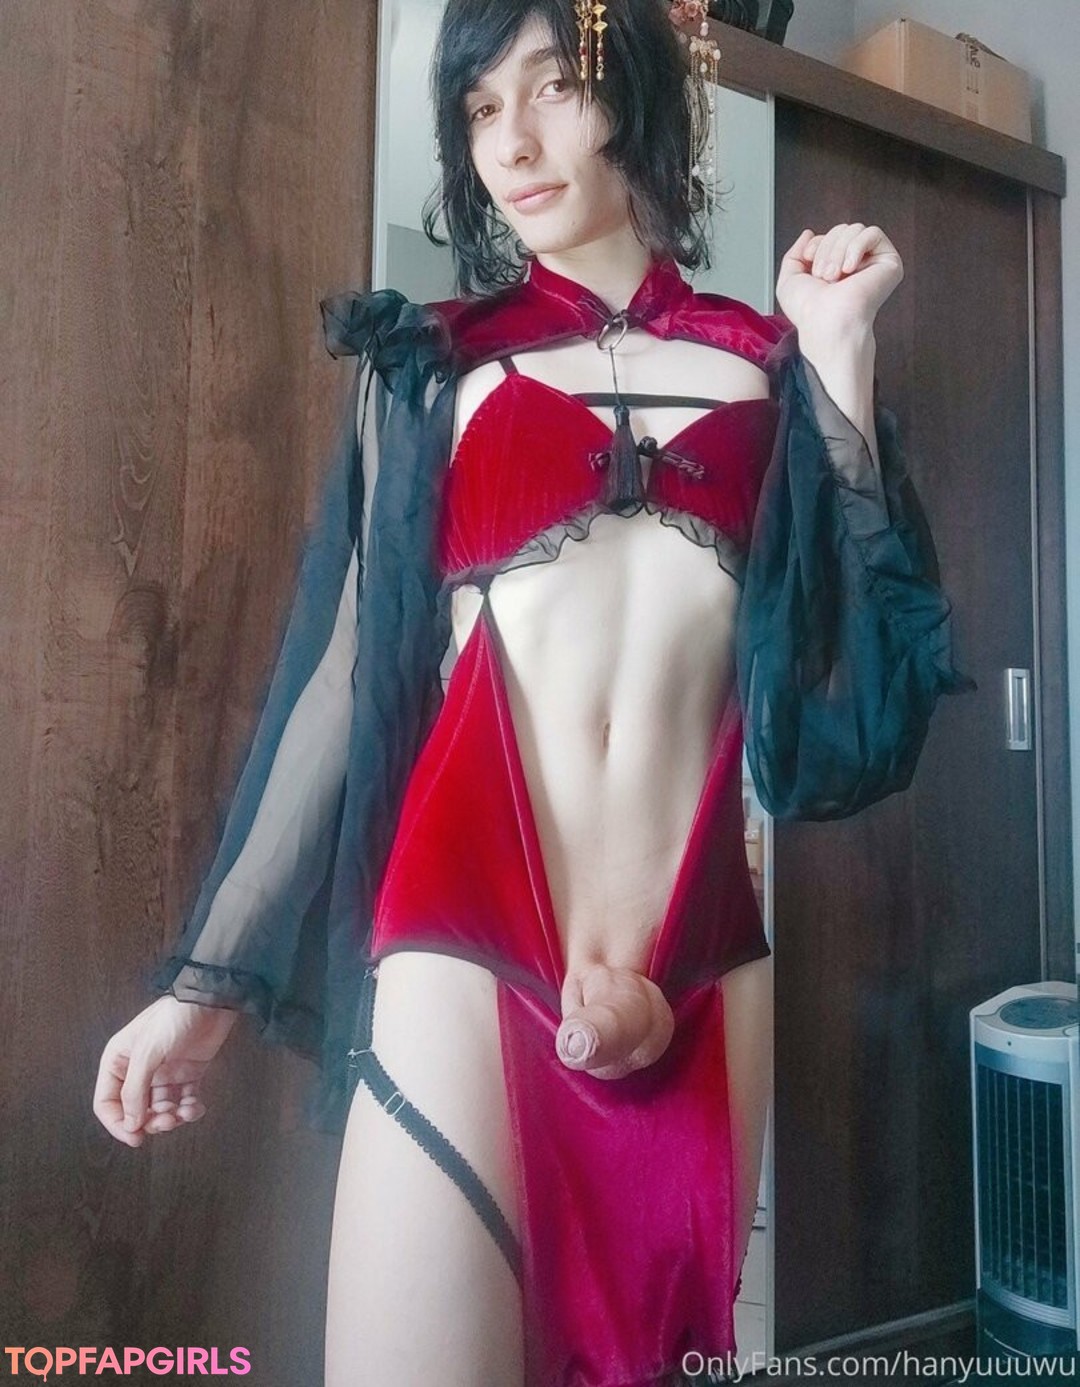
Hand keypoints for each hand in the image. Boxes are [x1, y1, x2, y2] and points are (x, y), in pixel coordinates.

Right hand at [93, 995, 238, 1146]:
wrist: (211, 1001)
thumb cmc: (174, 1018)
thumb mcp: (148, 1053)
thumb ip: (135, 1090)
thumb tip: (130, 1124)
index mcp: (119, 1061)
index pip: (107, 1102)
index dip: (118, 1124)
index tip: (135, 1137)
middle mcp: (138, 1070)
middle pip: (135, 1110)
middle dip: (150, 1121)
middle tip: (166, 1122)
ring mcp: (163, 1073)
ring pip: (160, 1109)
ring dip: (172, 1117)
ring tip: (184, 1112)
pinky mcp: (188, 1073)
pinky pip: (184, 1101)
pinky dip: (189, 1109)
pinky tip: (196, 1107)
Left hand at [776, 223, 902, 338]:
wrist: (824, 323)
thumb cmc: (808, 311)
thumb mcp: (789, 280)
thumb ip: (794, 254)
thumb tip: (809, 233)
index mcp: (837, 268)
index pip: (830, 236)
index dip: (817, 245)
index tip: (811, 266)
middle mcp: (856, 265)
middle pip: (841, 229)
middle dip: (827, 249)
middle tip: (824, 277)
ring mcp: (874, 264)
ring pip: (855, 230)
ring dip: (838, 251)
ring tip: (835, 276)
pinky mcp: (889, 264)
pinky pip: (873, 233)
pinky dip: (856, 247)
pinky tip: (850, 268)